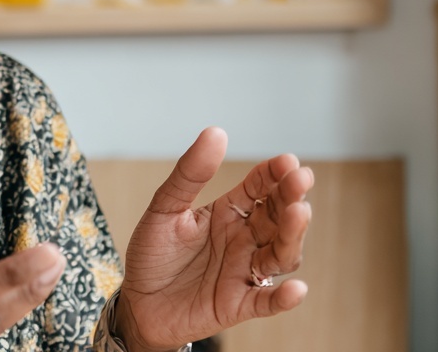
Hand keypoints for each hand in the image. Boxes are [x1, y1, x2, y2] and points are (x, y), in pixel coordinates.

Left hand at [113, 128, 313, 350]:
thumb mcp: (165, 209)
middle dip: (291, 198)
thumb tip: (215, 132)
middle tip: (299, 181)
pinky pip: (266, 301)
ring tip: (297, 215)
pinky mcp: (238, 304)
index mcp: (229, 213)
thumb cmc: (153, 255)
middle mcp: (244, 240)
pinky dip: (283, 298)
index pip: (260, 188)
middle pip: (278, 218)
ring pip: (281, 254)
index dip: (275, 174)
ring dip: (292, 236)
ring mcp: (244, 272)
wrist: (137, 303)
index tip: (287, 161)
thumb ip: (189, 175)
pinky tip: (295, 289)